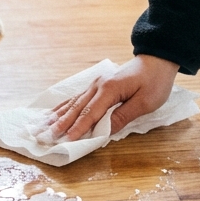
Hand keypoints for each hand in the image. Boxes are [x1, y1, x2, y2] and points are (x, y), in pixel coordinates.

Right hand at [48, 54, 180, 140]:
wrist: (157, 59)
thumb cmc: (154, 81)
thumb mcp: (145, 102)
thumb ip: (123, 116)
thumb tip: (104, 131)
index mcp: (110, 89)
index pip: (91, 113)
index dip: (79, 128)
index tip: (65, 140)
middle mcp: (98, 85)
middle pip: (77, 108)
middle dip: (61, 123)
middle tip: (44, 136)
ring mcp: (96, 84)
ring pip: (74, 102)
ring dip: (58, 115)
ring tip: (42, 126)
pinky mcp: (98, 85)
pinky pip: (78, 97)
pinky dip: (65, 106)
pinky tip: (54, 112)